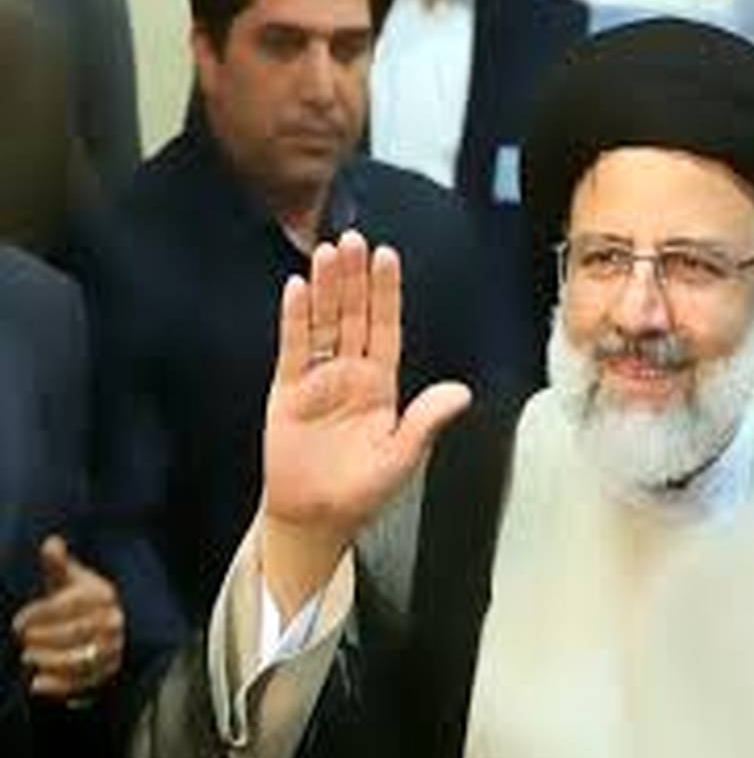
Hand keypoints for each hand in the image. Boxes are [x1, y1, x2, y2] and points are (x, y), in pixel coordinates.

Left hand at [11, 535, 124, 698]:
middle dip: (45, 638)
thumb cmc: (73, 600)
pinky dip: (60, 686)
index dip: (42, 613)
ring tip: (27, 658)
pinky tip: (36, 684)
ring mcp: (113, 648)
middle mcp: (115, 621)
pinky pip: (86, 682)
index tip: (17, 621)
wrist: (95, 628)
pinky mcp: (108, 671)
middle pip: (78, 632)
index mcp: (105, 595)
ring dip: (51, 661)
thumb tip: (51, 542)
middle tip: (21, 641)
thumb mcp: (64, 580)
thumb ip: (57, 564)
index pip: (73, 604)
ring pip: (83, 659)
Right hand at [260, 230, 470, 617]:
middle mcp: (350, 374)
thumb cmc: (362, 491)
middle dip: (355, 278)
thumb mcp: (402, 456)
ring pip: (323, 324)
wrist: (316, 518)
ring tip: (327, 252)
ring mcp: (317, 380)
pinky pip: (293, 349)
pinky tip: (297, 289)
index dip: (386, 293)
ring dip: (326, 289)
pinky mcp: (287, 392)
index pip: (386, 328)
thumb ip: (426, 421)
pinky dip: (295, 319)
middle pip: (353, 316)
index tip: (388, 257)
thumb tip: (461, 392)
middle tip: (354, 239)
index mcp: (381, 385)